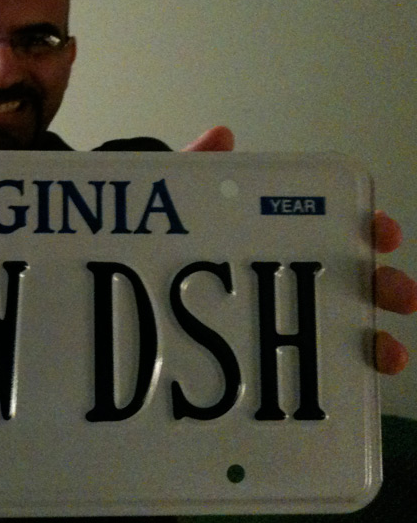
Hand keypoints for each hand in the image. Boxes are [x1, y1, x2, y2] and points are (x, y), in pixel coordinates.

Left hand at [182, 126, 413, 374]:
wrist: (136, 287)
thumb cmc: (170, 239)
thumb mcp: (178, 203)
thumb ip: (197, 169)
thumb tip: (220, 137)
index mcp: (284, 234)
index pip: (338, 227)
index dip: (368, 228)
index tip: (380, 233)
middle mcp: (297, 275)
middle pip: (355, 279)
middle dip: (385, 285)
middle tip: (397, 293)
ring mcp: (288, 318)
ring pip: (347, 327)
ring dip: (376, 338)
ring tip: (387, 354)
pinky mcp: (271, 357)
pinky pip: (315, 367)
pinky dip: (341, 377)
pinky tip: (353, 390)